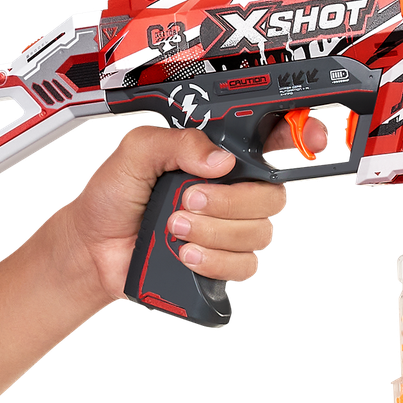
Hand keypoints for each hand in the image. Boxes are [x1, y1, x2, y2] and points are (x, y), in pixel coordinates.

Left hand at [52, 115, 329, 305]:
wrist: (91, 247)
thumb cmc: (111, 197)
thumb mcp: (135, 153)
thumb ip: (176, 142)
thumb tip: (220, 158)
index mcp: (216, 156)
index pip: (271, 140)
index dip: (300, 135)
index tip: (311, 138)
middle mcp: (230, 191)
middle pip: (272, 195)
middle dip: (230, 201)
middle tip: (187, 199)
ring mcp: (228, 230)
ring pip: (260, 233)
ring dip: (215, 232)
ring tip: (174, 228)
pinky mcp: (221, 264)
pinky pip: (245, 267)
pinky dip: (215, 262)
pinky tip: (185, 255)